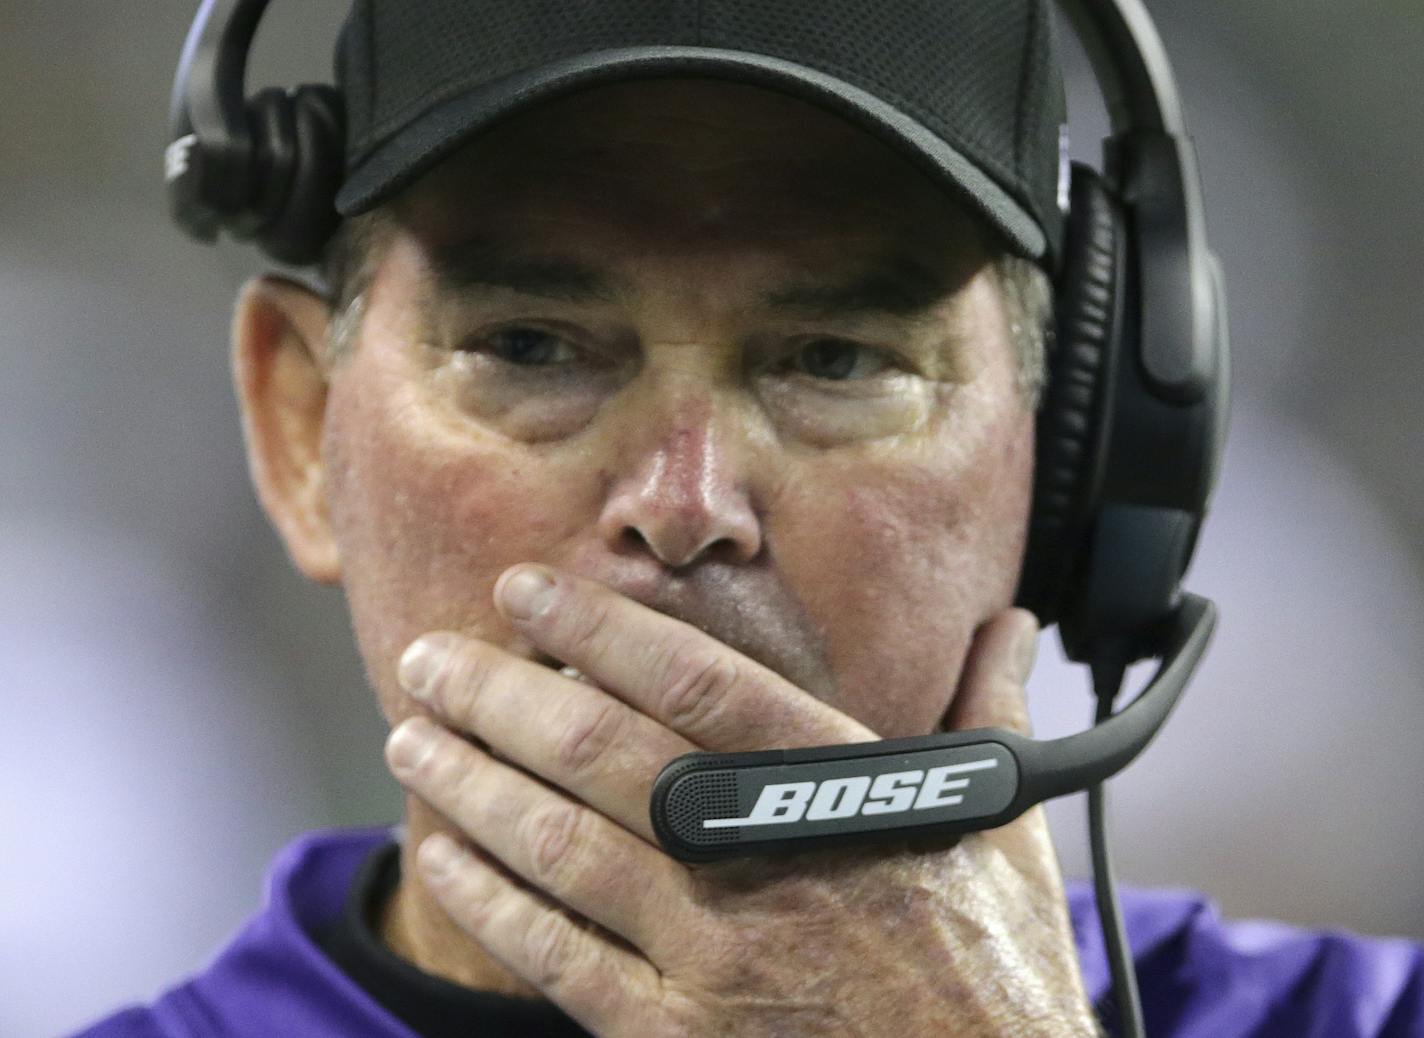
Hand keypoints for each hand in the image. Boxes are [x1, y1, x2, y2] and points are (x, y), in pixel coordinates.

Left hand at [384, 565, 1096, 1036]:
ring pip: (562, 847)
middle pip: (602, 755)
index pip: (698, 682)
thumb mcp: (1004, 830)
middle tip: (429, 657)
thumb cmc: (995, 969)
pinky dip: (492, 899)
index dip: (598, 627)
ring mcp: (716, 955)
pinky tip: (443, 854)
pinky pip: (560, 957)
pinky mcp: (680, 1035)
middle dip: (499, 698)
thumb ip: (990, 715)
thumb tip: (1011, 627)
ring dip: (474, 784)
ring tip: (412, 736)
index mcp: (840, 791)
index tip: (527, 591)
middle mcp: (763, 860)